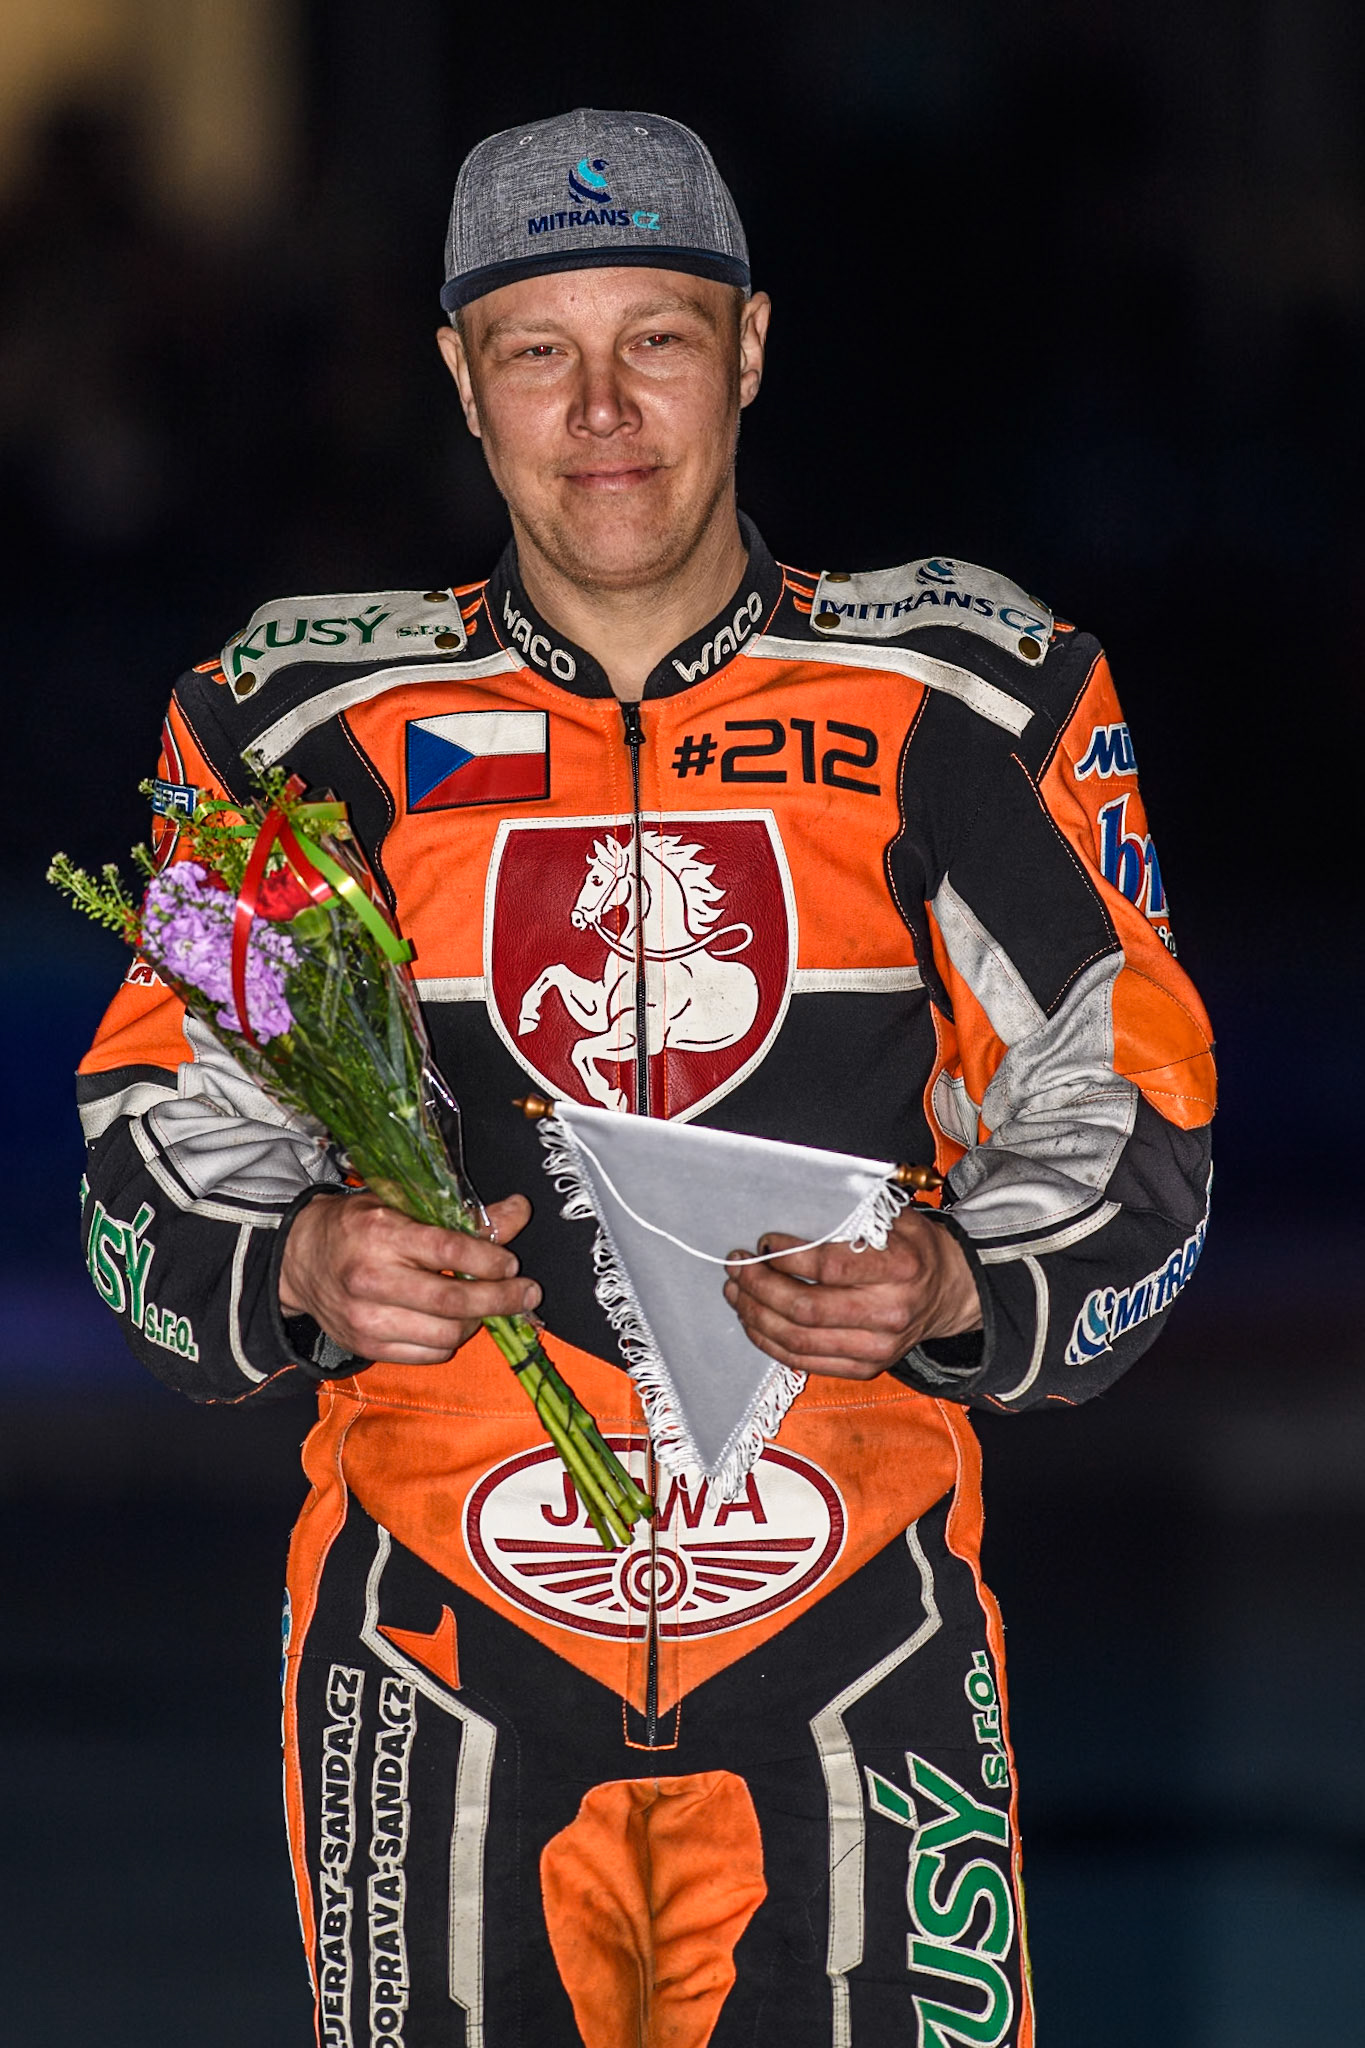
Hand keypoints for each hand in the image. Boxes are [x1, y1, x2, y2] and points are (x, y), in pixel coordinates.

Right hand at [279, 1190, 538, 1365]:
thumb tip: (519, 1212)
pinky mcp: (365, 1347)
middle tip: (527, 1292)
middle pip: (452, 1301)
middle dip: (500, 1298)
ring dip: (478, 1323)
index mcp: (381, 1233)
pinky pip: (427, 1355)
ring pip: (444, 1335)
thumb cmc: (359, 1226)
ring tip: (489, 1306)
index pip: (449, 1251)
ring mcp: (366, 1319)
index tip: (511, 1263)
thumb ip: (464, 1215)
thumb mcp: (405, 1205)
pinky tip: (457, 1322)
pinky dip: (451, 1342)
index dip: (490, 1259)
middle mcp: (370, 1279)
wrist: (300, 1259)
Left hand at [722, 1210, 981, 1381]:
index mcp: (900, 1268)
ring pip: (799, 1340)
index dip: (788, 1256)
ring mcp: (878, 1348)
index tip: (763, 1242)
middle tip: (736, 1267)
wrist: (949, 1292)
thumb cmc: (912, 1248)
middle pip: (806, 1308)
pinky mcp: (866, 1368)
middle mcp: (890, 1312)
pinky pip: (806, 1362)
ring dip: (756, 1315)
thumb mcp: (894, 1219)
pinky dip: (771, 1343)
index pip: (830, 1267)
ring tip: (735, 1292)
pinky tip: (753, 1321)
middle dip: (760, 1287)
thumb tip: (790, 1215)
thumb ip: (850, 1218)